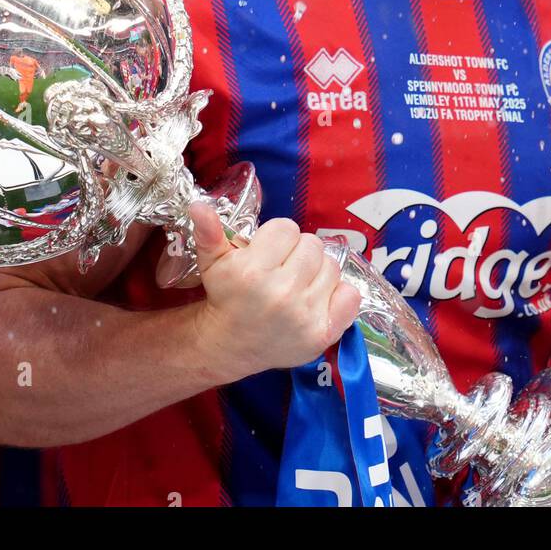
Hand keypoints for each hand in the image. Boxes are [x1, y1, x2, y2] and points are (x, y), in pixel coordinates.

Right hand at [190, 204, 361, 380]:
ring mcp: (305, 315)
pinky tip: (318, 299)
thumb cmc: (226, 297)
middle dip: (298, 253)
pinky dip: (340, 294)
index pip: (286, 228)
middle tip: (283, 269)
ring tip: (298, 284)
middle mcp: (281, 293)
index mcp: (252, 272)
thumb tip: (198, 205)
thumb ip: (208, 232)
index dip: (277, 239)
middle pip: (312, 245)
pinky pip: (352, 295)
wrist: (232, 344)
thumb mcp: (212, 263)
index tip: (267, 253)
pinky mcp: (323, 333)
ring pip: (332, 266)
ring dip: (317, 272)